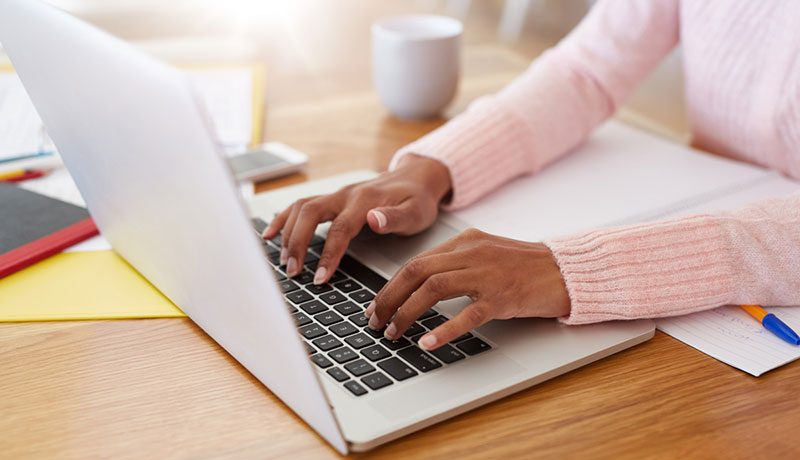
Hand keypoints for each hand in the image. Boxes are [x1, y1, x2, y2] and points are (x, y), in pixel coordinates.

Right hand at [262, 155, 451, 282]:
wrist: (417, 178)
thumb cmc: (417, 199)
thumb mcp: (416, 211)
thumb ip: (395, 217)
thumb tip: (374, 220)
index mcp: (365, 200)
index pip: (340, 229)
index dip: (327, 255)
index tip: (319, 278)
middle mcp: (346, 194)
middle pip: (310, 213)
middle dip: (297, 243)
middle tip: (293, 272)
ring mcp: (337, 195)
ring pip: (301, 208)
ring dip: (288, 233)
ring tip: (283, 260)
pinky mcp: (332, 199)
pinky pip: (301, 205)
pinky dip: (283, 219)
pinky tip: (269, 235)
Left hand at [364, 229, 570, 350]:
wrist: (566, 271)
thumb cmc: (526, 266)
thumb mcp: (486, 254)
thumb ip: (456, 263)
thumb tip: (420, 284)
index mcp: (465, 242)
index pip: (417, 262)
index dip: (391, 285)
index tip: (378, 305)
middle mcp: (472, 253)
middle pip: (417, 272)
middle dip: (390, 298)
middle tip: (377, 321)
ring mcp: (487, 274)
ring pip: (433, 289)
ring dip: (407, 313)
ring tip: (395, 333)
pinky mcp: (503, 297)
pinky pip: (467, 314)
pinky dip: (443, 329)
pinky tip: (427, 342)